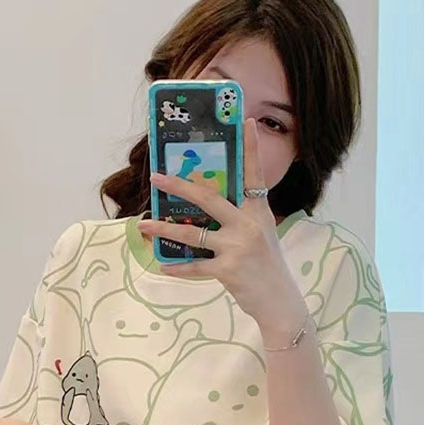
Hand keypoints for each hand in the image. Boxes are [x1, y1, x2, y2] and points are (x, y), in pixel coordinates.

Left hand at [136, 117, 306, 327]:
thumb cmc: (268, 268)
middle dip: (179, 186)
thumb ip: (241, 220)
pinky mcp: (229, 269)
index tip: (247, 122)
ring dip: (164, 229)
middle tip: (157, 178)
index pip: (254, 174)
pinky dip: (178, 267)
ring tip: (144, 225)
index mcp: (258, 212)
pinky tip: (163, 266)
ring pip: (193, 233)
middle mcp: (248, 224)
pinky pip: (196, 266)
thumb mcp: (261, 236)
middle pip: (209, 198)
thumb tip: (205, 213)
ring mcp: (238, 246)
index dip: (251, 148)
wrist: (280, 302)